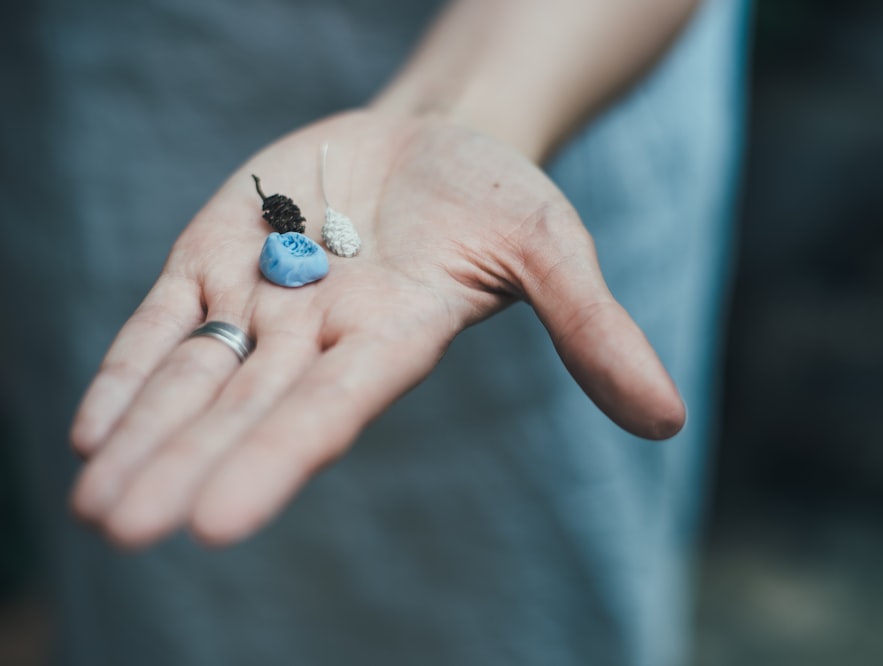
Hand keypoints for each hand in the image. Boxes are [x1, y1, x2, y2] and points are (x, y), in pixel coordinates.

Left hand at [69, 110, 683, 547]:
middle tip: (121, 530)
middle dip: (185, 466)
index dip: (278, 458)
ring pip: (197, 373)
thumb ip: (594, 331)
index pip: (332, 407)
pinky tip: (91, 427)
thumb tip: (668, 420)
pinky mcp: (224, 251)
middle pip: (247, 407)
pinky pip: (171, 316)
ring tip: (92, 506)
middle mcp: (322, 334)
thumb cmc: (500, 196)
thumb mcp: (553, 246)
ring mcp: (268, 294)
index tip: (215, 525)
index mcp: (395, 338)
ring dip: (145, 434)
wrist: (434, 140)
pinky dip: (134, 366)